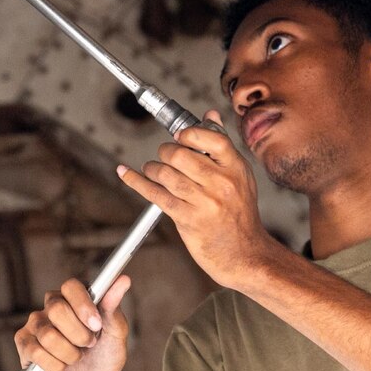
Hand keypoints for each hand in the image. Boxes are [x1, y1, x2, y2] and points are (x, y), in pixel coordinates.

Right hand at [14, 274, 133, 370]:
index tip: (97, 326)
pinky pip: (36, 352)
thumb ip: (113, 308)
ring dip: (69, 355)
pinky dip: (55, 366)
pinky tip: (59, 367)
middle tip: (88, 346)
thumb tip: (123, 280)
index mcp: (75, 299)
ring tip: (74, 358)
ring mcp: (36, 325)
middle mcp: (52, 307)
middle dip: (79, 335)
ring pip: (48, 336)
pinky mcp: (24, 344)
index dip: (82, 306)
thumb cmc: (103, 359)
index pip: (71, 286)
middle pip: (57, 310)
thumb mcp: (116, 336)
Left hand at [117, 110, 281, 290]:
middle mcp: (222, 183)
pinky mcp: (188, 220)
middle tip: (163, 156)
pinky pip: (155, 194)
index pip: (212, 138)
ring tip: (153, 170)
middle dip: (165, 152)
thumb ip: (222, 149)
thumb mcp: (240, 179)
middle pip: (182, 154)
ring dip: (152, 168)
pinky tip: (125, 173)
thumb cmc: (240, 216)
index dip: (189, 133)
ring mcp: (205, 202)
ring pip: (166, 174)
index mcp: (236, 169)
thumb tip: (209, 115)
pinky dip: (136, 181)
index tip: (179, 135)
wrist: (245, 255)